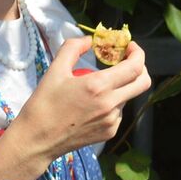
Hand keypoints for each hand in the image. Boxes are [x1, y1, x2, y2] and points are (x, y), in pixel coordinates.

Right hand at [26, 37, 150, 158]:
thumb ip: (73, 48)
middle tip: (126, 62)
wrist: (37, 140)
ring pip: (129, 97)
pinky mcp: (109, 132)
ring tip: (98, 87)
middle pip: (143, 83)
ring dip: (121, 86)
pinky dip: (112, 103)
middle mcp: (111, 104)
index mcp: (98, 86)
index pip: (135, 67)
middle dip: (140, 68)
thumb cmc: (43, 104)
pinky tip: (93, 104)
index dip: (137, 53)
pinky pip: (119, 112)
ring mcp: (112, 121)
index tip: (129, 46)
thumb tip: (90, 40)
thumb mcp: (55, 70)